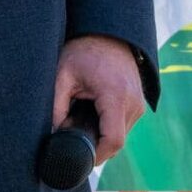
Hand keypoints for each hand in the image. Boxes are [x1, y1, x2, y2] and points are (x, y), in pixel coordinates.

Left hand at [54, 34, 146, 165]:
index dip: (96, 156)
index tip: (77, 159)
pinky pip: (122, 126)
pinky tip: (90, 119)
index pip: (112, 141)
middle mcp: (133, 103)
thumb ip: (56, 107)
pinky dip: (106, 128)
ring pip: (120, 135)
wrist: (108, 33)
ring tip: (78, 124)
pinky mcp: (138, 104)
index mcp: (115, 96)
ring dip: (100, 137)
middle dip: (94, 147)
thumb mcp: (63, 76)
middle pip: (116, 142)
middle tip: (70, 141)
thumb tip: (52, 134)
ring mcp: (139, 104)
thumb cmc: (83, 52)